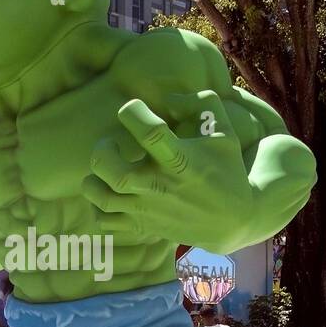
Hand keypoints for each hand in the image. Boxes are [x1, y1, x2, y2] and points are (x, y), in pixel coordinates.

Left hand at [81, 93, 249, 245]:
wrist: (231, 221)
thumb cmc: (225, 170)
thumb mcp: (223, 131)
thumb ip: (200, 103)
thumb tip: (169, 99)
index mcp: (180, 159)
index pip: (149, 132)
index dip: (133, 112)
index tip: (134, 109)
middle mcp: (159, 186)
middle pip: (112, 170)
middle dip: (102, 150)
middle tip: (110, 145)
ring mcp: (147, 209)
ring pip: (101, 197)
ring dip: (94, 179)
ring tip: (105, 170)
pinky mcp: (141, 227)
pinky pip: (104, 221)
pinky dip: (97, 207)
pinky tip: (109, 193)